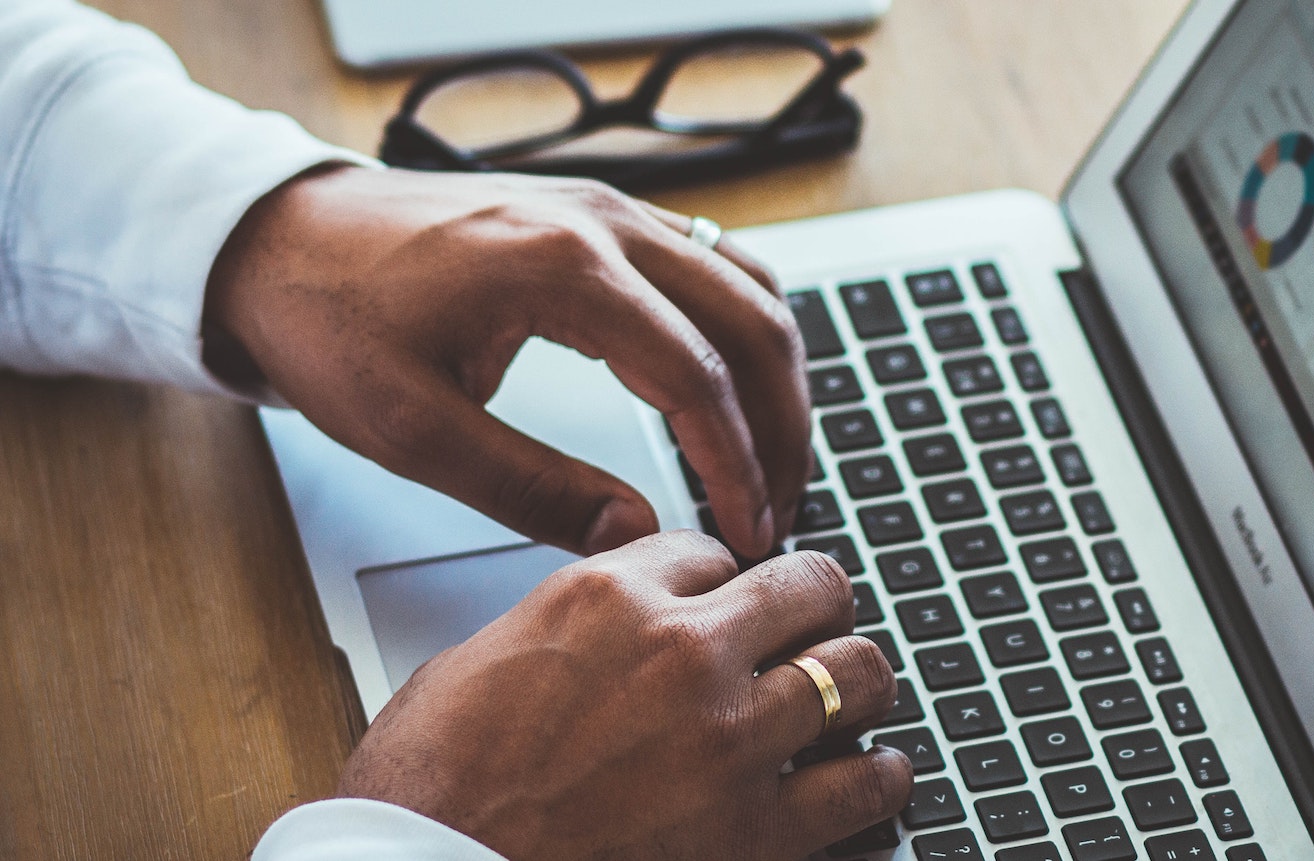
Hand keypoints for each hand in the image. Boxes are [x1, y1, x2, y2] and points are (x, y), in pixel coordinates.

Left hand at [205, 166, 809, 557]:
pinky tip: (744, 384)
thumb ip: (532, 487)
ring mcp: (610, 208)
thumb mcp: (412, 429)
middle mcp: (603, 222)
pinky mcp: (603, 214)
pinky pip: (716, 261)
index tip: (750, 530)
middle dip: (782, 428)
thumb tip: (636, 534)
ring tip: (774, 460)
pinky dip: (748, 327)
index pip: (696, 375)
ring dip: (778, 377)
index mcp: (561, 269)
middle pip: (751, 324)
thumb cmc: (329, 318)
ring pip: (749, 286)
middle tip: (777, 511)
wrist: (276, 238)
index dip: (736, 465)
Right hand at [337, 531, 911, 859]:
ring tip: (853, 700)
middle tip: (815, 630)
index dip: (722, 581)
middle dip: (818, 605)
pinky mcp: (757, 832)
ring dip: (859, 684)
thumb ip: (563, 628)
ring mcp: (729, 739)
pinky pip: (867, 786)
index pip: (712, 550)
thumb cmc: (429, 790)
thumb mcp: (479, 663)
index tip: (724, 604)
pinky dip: (880, 781)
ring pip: (858, 672)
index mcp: (606, 598)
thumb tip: (599, 634)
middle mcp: (682, 652)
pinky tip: (871, 780)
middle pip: (811, 585)